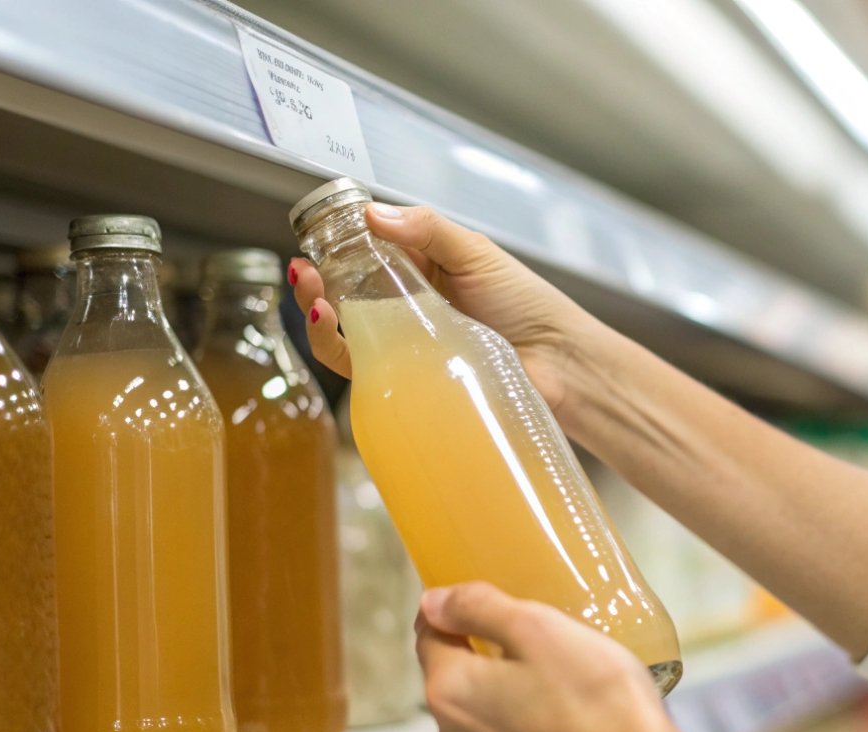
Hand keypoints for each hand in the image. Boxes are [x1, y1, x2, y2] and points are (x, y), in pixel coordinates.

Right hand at [288, 203, 614, 422]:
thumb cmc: (528, 305)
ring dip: (319, 315)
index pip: (365, 252)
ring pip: (346, 332)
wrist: (561, 364)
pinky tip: (332, 330)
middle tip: (305, 271)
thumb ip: (427, 231)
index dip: (334, 244)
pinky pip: (364, 369)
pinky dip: (339, 350)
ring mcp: (407, 345)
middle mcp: (409, 307)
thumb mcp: (477, 253)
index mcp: (423, 268)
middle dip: (317, 281)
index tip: (312, 235)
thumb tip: (373, 214)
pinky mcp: (410, 381)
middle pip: (345, 293)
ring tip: (316, 300)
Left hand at [415, 581, 688, 731]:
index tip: (488, 602)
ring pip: (482, 718)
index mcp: (449, 690)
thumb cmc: (594, 699)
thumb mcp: (538, 627)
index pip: (428, 636)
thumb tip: (433, 601)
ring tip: (558, 684)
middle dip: (485, 657)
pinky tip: (566, 726)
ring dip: (506, 698)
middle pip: (455, 680)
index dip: (454, 612)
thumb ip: (478, 608)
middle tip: (537, 641)